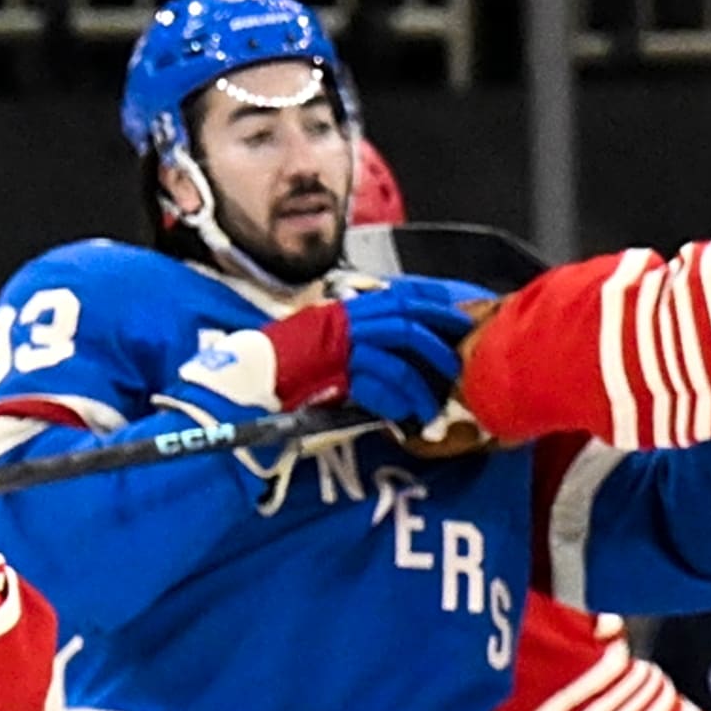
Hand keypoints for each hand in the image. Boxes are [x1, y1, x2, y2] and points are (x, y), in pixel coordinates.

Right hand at [178, 278, 472, 426]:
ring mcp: (343, 341)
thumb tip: (397, 361)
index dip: (435, 300)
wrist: (247, 384)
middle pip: (408, 316)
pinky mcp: (338, 367)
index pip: (401, 294)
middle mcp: (347, 319)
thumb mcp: (327, 348)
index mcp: (347, 310)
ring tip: (436, 405)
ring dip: (424, 378)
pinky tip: (408, 417)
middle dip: (441, 334)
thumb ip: (360, 347)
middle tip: (462, 356)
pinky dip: (399, 398)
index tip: (462, 310)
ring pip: (400, 347)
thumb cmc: (284, 371)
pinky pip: (381, 377)